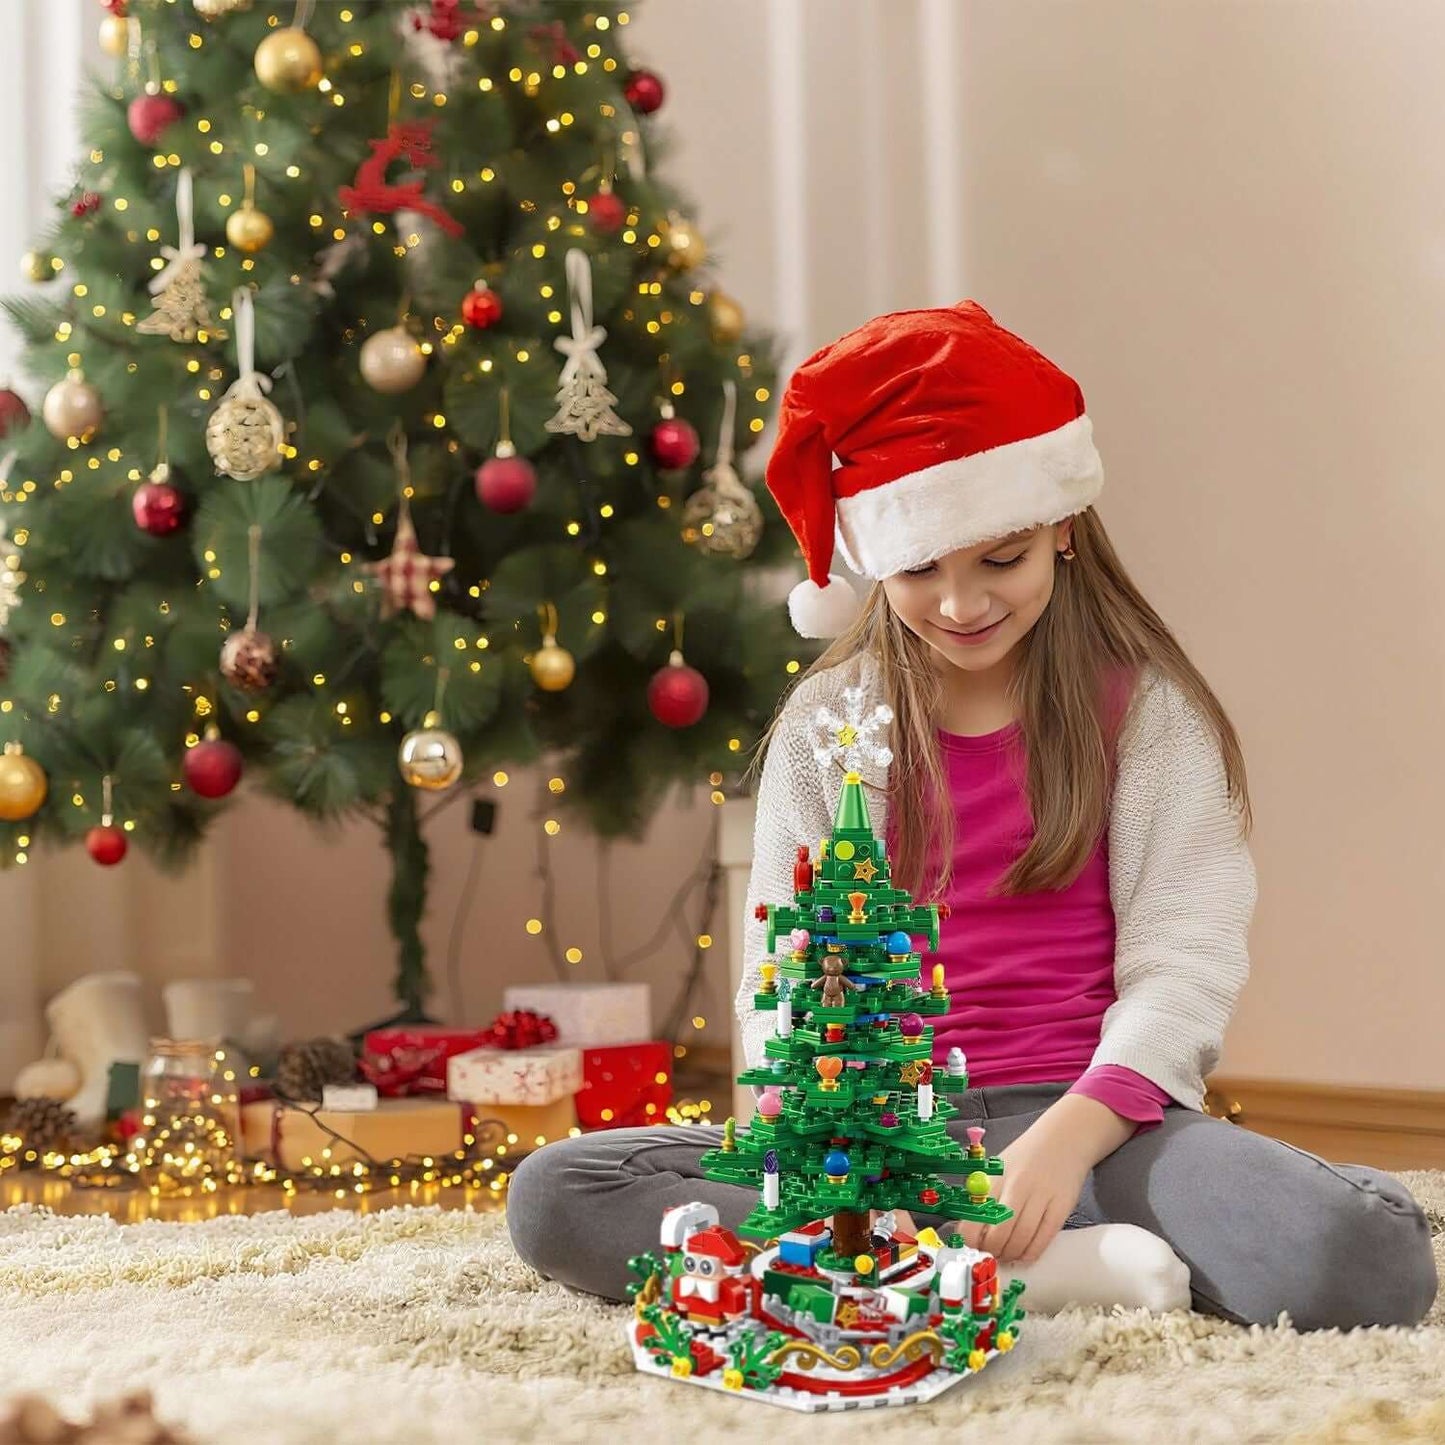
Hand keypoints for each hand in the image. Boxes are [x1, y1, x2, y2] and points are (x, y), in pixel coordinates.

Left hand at [953, 1119, 1092, 1265]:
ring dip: (1013, 1255)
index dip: (972, 1243)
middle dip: (994, 1253)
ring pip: (1021, 1239)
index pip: (974, 1220)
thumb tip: (972, 1230)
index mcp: (994, 1179)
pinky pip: (1044, 1237)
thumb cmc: (1027, 1156)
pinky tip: (1027, 1255)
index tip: (974, 1249)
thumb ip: (986, 1196)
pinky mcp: (1061, 1206)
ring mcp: (1039, 1197)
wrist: (1063, 1138)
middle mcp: (1015, 1187)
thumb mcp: (998, 1169)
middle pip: (998, 1235)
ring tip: (1009, 1256)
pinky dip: (1033, 1252)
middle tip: (994, 1257)